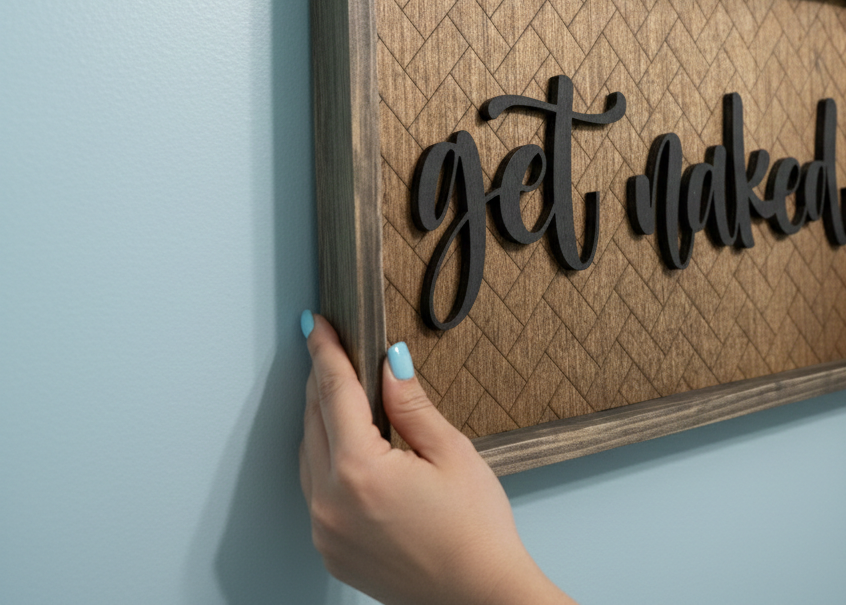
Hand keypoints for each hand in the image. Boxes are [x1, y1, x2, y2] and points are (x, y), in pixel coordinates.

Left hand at [298, 313, 574, 604]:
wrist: (478, 595)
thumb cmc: (475, 530)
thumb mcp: (452, 453)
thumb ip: (411, 404)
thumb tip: (388, 363)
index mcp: (361, 471)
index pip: (334, 393)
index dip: (326, 353)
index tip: (318, 325)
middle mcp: (331, 502)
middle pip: (314, 420)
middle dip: (322, 380)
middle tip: (331, 347)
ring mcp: (325, 529)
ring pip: (310, 455)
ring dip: (321, 418)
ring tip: (343, 391)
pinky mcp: (331, 548)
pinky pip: (315, 489)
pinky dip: (326, 457)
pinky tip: (348, 445)